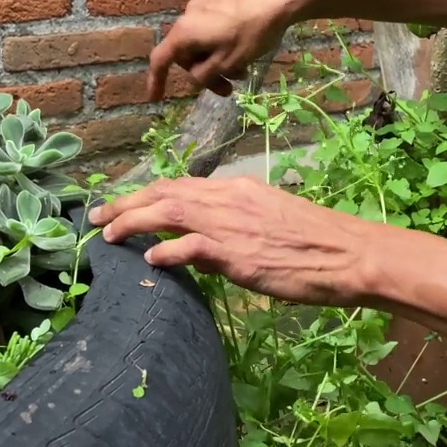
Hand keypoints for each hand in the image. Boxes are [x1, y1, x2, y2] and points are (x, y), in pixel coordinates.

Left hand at [88, 177, 377, 306]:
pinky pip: (190, 247)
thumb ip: (234, 229)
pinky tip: (148, 261)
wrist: (350, 253)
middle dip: (125, 203)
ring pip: (168, 212)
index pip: (180, 185)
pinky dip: (164, 252)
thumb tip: (199, 249)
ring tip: (107, 234)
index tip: (121, 204)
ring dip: (132, 221)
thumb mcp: (271, 224)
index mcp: (238, 190)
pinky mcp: (238, 254)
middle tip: (96, 216)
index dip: (145, 194)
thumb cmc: (318, 244)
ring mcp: (232, 225)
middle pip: (165, 192)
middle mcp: (229, 199)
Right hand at [147, 0, 309, 100]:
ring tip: (243, 74)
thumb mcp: (226, 62)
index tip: (155, 99)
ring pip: (202, 44)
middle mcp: (188, 16)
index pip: (161, 59)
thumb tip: (193, 81)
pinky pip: (212, 32)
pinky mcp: (220, 2)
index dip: (156, 81)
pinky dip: (222, 48)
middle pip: (187, 54)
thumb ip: (204, 76)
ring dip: (218, 63)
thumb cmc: (251, 33)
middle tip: (228, 90)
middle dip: (205, 74)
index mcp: (184, 31)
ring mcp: (204, 6)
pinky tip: (244, 55)